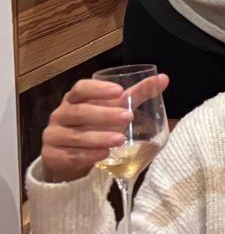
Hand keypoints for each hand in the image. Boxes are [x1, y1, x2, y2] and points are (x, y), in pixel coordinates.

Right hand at [42, 74, 170, 182]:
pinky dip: (88, 155)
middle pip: (79, 112)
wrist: (70, 154)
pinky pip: (70, 155)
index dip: (98, 89)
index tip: (119, 91)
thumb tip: (164, 78)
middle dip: (104, 115)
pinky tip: (105, 155)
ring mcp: (53, 135)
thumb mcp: (114, 107)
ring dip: (98, 138)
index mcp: (74, 98)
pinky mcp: (52, 155)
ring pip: (75, 136)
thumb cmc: (95, 124)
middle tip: (129, 117)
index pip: (81, 88)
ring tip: (120, 140)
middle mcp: (60, 115)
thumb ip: (136, 94)